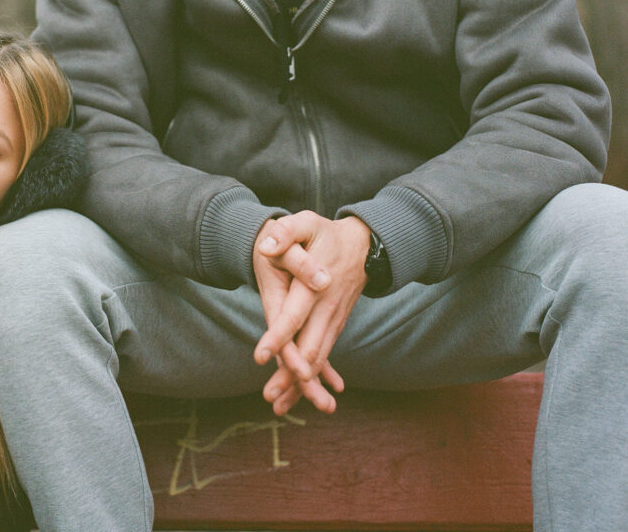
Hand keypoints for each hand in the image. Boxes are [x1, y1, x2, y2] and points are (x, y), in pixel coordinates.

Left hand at [251, 212, 370, 413]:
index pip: (294, 315)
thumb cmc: (327, 232)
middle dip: (290, 375)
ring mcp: (334, 319)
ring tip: (279, 405)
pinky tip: (314, 396)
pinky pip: (326, 354)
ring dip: (302, 384)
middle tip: (270, 398)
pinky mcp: (337, 324)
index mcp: (315, 286)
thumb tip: (265, 247)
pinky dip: (318, 376)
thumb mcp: (306, 222)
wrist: (366, 244)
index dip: (278, 336)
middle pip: (308, 348)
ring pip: (318, 356)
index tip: (261, 356)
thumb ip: (285, 232)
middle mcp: (327, 308)